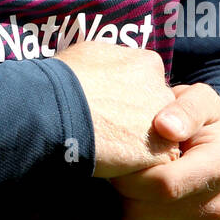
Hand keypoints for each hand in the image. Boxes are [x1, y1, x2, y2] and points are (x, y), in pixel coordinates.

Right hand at [53, 42, 180, 178]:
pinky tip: (111, 159)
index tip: (108, 107)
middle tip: (107, 128)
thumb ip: (111, 62)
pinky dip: (135, 165)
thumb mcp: (90, 53)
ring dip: (136, 143)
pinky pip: (152, 162)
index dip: (127, 99)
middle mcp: (162, 89)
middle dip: (136, 120)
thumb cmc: (64, 79)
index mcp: (148, 64)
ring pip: (156, 137)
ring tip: (106, 146)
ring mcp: (163, 122)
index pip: (147, 85)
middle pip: (156, 110)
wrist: (56, 108)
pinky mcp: (158, 151)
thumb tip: (108, 71)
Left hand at [108, 83, 219, 219]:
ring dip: (123, 206)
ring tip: (126, 180)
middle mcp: (219, 206)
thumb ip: (186, 108)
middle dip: (123, 189)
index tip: (120, 154)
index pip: (165, 184)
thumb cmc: (200, 119)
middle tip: (116, 167)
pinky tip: (133, 198)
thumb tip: (165, 126)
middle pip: (150, 210)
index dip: (132, 173)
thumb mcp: (200, 99)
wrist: (218, 150)